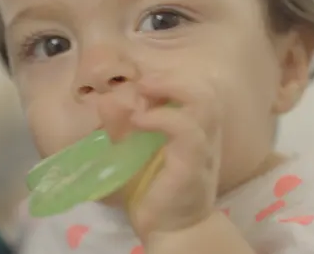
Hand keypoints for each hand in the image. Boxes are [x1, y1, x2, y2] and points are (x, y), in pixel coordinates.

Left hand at [125, 77, 221, 242]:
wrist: (172, 233)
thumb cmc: (154, 194)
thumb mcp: (133, 155)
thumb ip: (122, 129)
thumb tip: (106, 100)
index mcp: (197, 131)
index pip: (199, 93)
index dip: (174, 81)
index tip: (143, 85)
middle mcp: (206, 137)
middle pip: (207, 93)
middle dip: (174, 80)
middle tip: (144, 83)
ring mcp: (203, 150)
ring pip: (205, 105)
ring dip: (172, 90)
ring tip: (143, 92)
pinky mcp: (193, 165)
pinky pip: (188, 131)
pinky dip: (162, 118)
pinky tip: (140, 120)